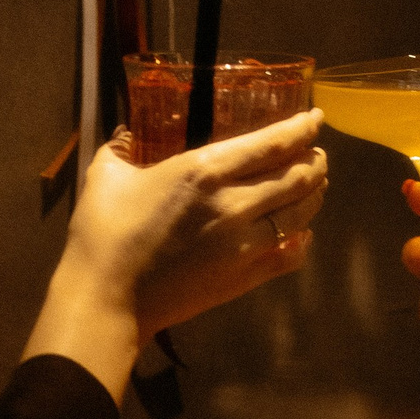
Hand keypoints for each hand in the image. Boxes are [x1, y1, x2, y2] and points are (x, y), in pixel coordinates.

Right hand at [26, 113, 325, 401]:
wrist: (107, 300)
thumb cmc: (103, 233)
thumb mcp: (106, 176)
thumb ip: (121, 148)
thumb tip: (125, 132)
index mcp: (204, 171)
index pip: (273, 144)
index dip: (301, 129)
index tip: (314, 118)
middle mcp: (235, 204)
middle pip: (297, 177)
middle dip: (314, 161)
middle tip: (316, 152)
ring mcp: (245, 245)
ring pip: (300, 214)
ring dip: (314, 195)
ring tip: (316, 184)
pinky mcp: (245, 278)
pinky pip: (290, 256)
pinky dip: (303, 240)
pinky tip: (302, 233)